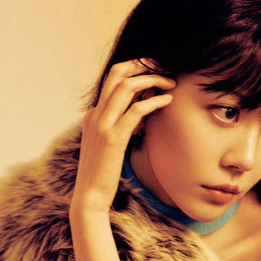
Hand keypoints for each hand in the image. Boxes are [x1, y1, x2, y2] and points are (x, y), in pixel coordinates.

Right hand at [71, 58, 175, 215]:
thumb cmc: (103, 174)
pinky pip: (135, 111)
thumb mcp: (110, 146)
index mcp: (94, 114)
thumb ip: (121, 126)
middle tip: (165, 68)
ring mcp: (102, 125)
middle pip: (117, 74)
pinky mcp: (113, 138)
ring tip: (171, 83)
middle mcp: (95, 114)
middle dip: (143, 65)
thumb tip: (142, 114)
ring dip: (152, 80)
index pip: (113, 79)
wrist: (89, 195)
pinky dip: (153, 102)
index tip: (155, 71)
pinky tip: (167, 102)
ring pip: (126, 87)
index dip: (135, 69)